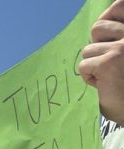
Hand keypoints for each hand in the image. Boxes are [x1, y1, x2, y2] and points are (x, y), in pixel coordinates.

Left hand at [81, 0, 123, 122]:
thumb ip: (118, 39)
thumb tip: (100, 26)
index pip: (118, 7)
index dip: (107, 19)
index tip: (106, 36)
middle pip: (97, 28)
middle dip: (97, 46)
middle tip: (108, 61)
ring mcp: (121, 48)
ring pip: (88, 49)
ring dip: (94, 64)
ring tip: (109, 75)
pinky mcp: (108, 63)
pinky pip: (84, 65)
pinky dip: (90, 78)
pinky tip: (105, 85)